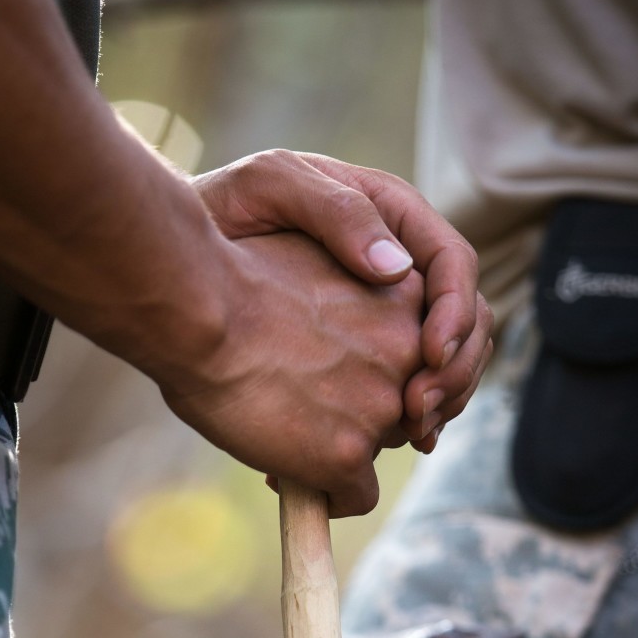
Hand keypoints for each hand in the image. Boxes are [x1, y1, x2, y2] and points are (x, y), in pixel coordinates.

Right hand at [161, 230, 424, 517]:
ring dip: (338, 449)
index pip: (411, 350)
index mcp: (406, 295)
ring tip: (284, 438)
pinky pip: (358, 498)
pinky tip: (288, 478)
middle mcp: (410, 351)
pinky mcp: (349, 454)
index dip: (367, 365)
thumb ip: (348, 296)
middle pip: (399, 401)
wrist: (198, 311)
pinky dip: (329, 497)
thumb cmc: (234, 277)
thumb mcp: (316, 261)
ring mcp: (382, 406)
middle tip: (299, 408)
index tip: (324, 371)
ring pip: (376, 448)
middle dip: (355, 410)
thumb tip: (343, 332)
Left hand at [193, 150, 493, 449]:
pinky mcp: (354, 364)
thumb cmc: (220, 211)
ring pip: (439, 368)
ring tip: (409, 437)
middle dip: (454, 373)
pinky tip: (363, 453)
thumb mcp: (271, 183)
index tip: (430, 356)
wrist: (175, 261)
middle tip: (419, 415)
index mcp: (393, 221)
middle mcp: (398, 274)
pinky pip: (394, 397)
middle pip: (462, 325)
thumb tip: (398, 269)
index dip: (455, 315)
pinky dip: (392, 427)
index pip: (454, 267)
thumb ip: (336, 212)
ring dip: (436, 407)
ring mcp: (380, 322)